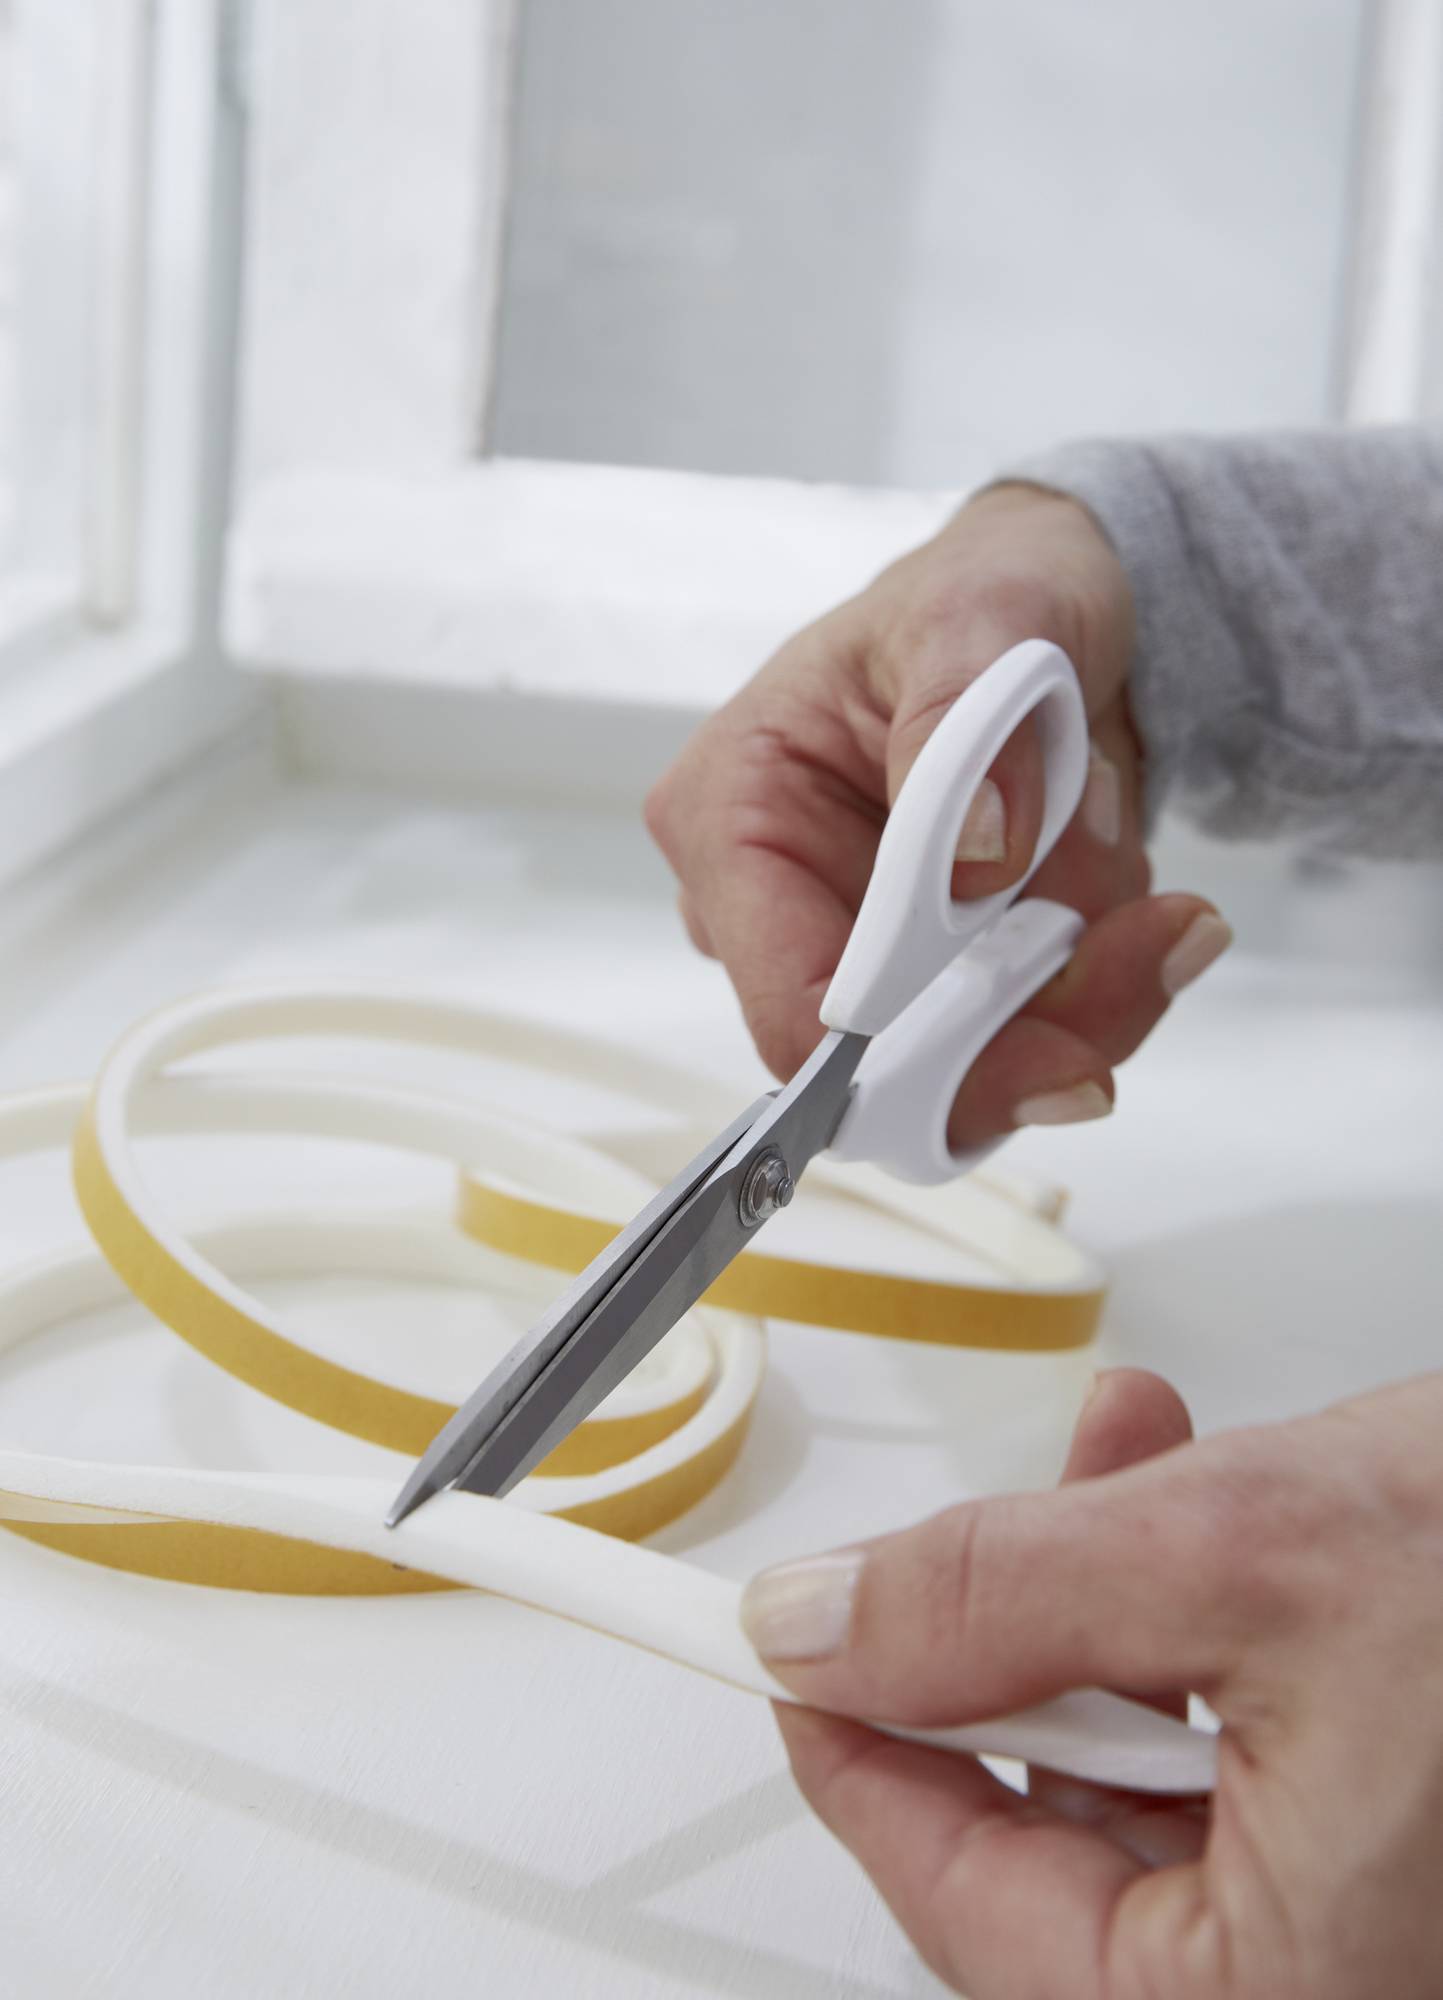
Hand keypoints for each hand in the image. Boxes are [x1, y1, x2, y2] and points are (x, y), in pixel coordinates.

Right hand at [645, 485, 1230, 1146]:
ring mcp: (862, 952)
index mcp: (731, 819)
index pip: (793, 1008)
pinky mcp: (943, 978)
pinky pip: (1030, 1039)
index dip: (920, 1053)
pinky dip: (1105, 988)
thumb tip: (972, 857)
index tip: (1059, 1044)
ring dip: (1090, 990)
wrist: (1060, 614)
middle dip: (1037, 1020)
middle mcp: (777, 909)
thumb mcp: (983, 610)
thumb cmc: (987, 592)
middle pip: (894, 1062)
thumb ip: (964, 721)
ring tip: (1129, 846)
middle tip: (1161, 934)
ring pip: (977, 1065)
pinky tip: (1141, 901)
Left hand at [739, 1368, 1442, 1997]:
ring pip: (1144, 1761)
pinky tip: (1214, 1497)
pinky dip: (1204, 1609)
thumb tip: (816, 1627)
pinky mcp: (1396, 1833)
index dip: (850, 1741)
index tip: (772, 1640)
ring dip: (1112, 1594)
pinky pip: (1244, 1738)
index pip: (962, 1899)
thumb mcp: (1247, 1554)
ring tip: (1140, 1457)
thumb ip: (997, 1596)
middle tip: (982, 1523)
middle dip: (1009, 1630)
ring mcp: (1370, 1917)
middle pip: (1048, 1825)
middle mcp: (1327, 1987)